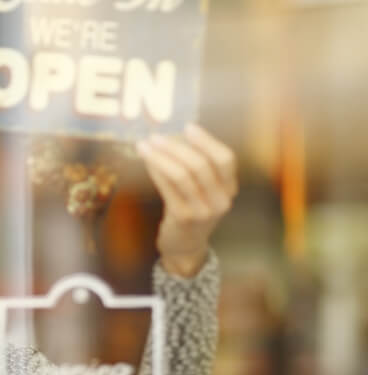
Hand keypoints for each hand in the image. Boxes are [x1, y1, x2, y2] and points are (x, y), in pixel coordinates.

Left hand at [136, 125, 237, 277]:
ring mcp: (203, 210)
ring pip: (182, 175)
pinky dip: (156, 171)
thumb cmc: (193, 211)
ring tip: (145, 146)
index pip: (226, 159)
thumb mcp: (205, 192)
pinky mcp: (183, 217)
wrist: (186, 247)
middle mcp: (221, 200)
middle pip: (201, 164)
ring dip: (161, 157)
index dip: (207, 141)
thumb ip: (199, 168)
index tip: (188, 127)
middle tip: (157, 136)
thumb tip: (174, 136)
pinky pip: (168, 188)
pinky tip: (147, 162)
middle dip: (176, 147)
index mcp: (230, 189)